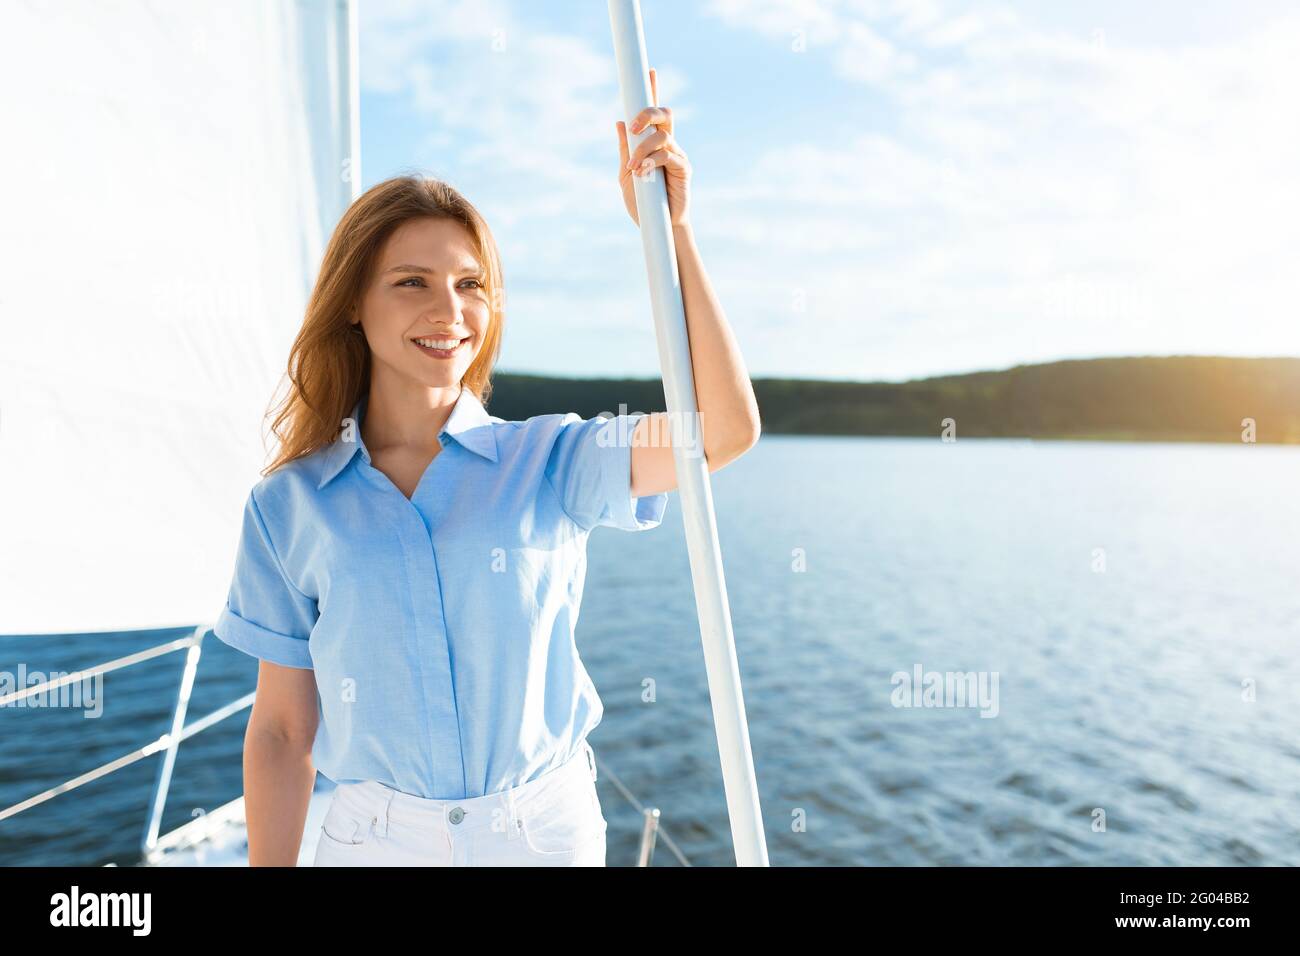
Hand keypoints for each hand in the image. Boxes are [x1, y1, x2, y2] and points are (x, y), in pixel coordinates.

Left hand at [615, 67, 690, 226]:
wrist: (657, 228)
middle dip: (647, 114)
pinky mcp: (684, 168)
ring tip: (634, 168)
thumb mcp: (626, 175)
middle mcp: (668, 145)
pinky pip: (668, 154)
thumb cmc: (642, 204)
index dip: (652, 91)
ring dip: (642, 149)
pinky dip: (651, 160)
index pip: (654, 114)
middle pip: (664, 114)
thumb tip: (620, 122)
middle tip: (634, 128)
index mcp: (653, 144)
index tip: (649, 71)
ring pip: (662, 135)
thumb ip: (624, 150)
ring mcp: (677, 155)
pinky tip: (642, 172)